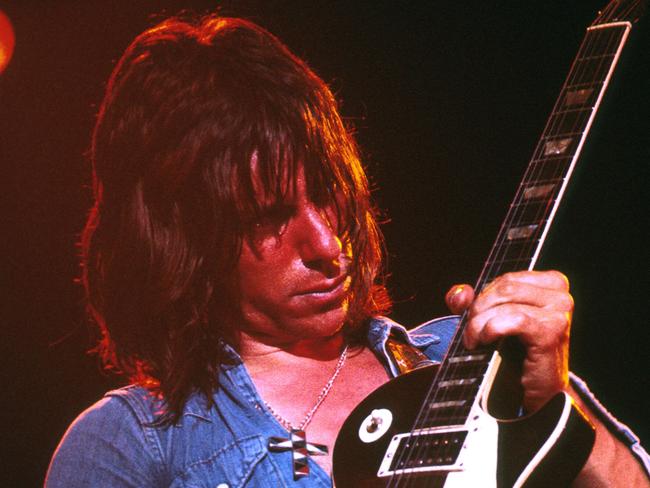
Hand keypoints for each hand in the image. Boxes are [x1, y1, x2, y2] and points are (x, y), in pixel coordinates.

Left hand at [445, 270, 572, 412]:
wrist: (534, 392)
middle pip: (505, 287)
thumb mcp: (490, 320)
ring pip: (506, 302)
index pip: (506, 279)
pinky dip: (490, 329)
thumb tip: (461, 294)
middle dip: (479, 308)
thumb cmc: (515, 353)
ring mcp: (559, 313)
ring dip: (480, 322)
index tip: (473, 316)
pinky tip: (483, 341)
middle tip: (470, 331)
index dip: (483, 296)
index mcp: (551, 284)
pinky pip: (513, 319)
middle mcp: (560, 295)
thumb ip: (471, 302)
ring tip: (474, 340)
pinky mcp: (552, 332)